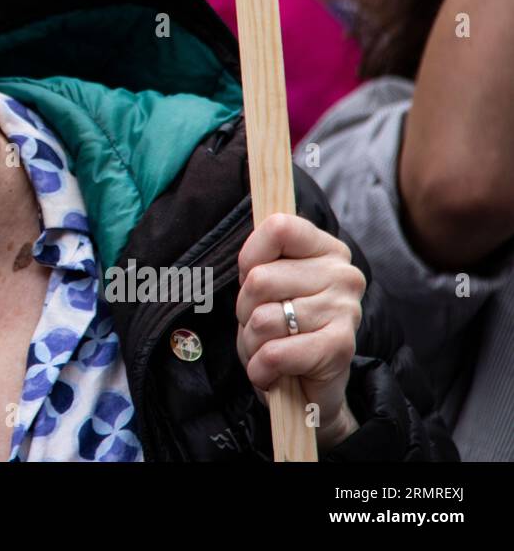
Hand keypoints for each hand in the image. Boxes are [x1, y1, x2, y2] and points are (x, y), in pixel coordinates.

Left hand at [235, 214, 365, 449]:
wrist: (307, 389)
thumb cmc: (280, 329)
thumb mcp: (262, 285)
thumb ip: (260, 253)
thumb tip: (258, 202)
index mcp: (326, 248)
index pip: (278, 227)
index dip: (250, 257)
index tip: (254, 279)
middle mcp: (343, 274)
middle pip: (260, 278)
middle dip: (246, 310)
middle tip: (265, 326)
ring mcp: (346, 309)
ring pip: (263, 318)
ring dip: (253, 342)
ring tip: (272, 347)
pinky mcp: (341, 346)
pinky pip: (276, 352)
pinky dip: (261, 367)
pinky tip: (273, 372)